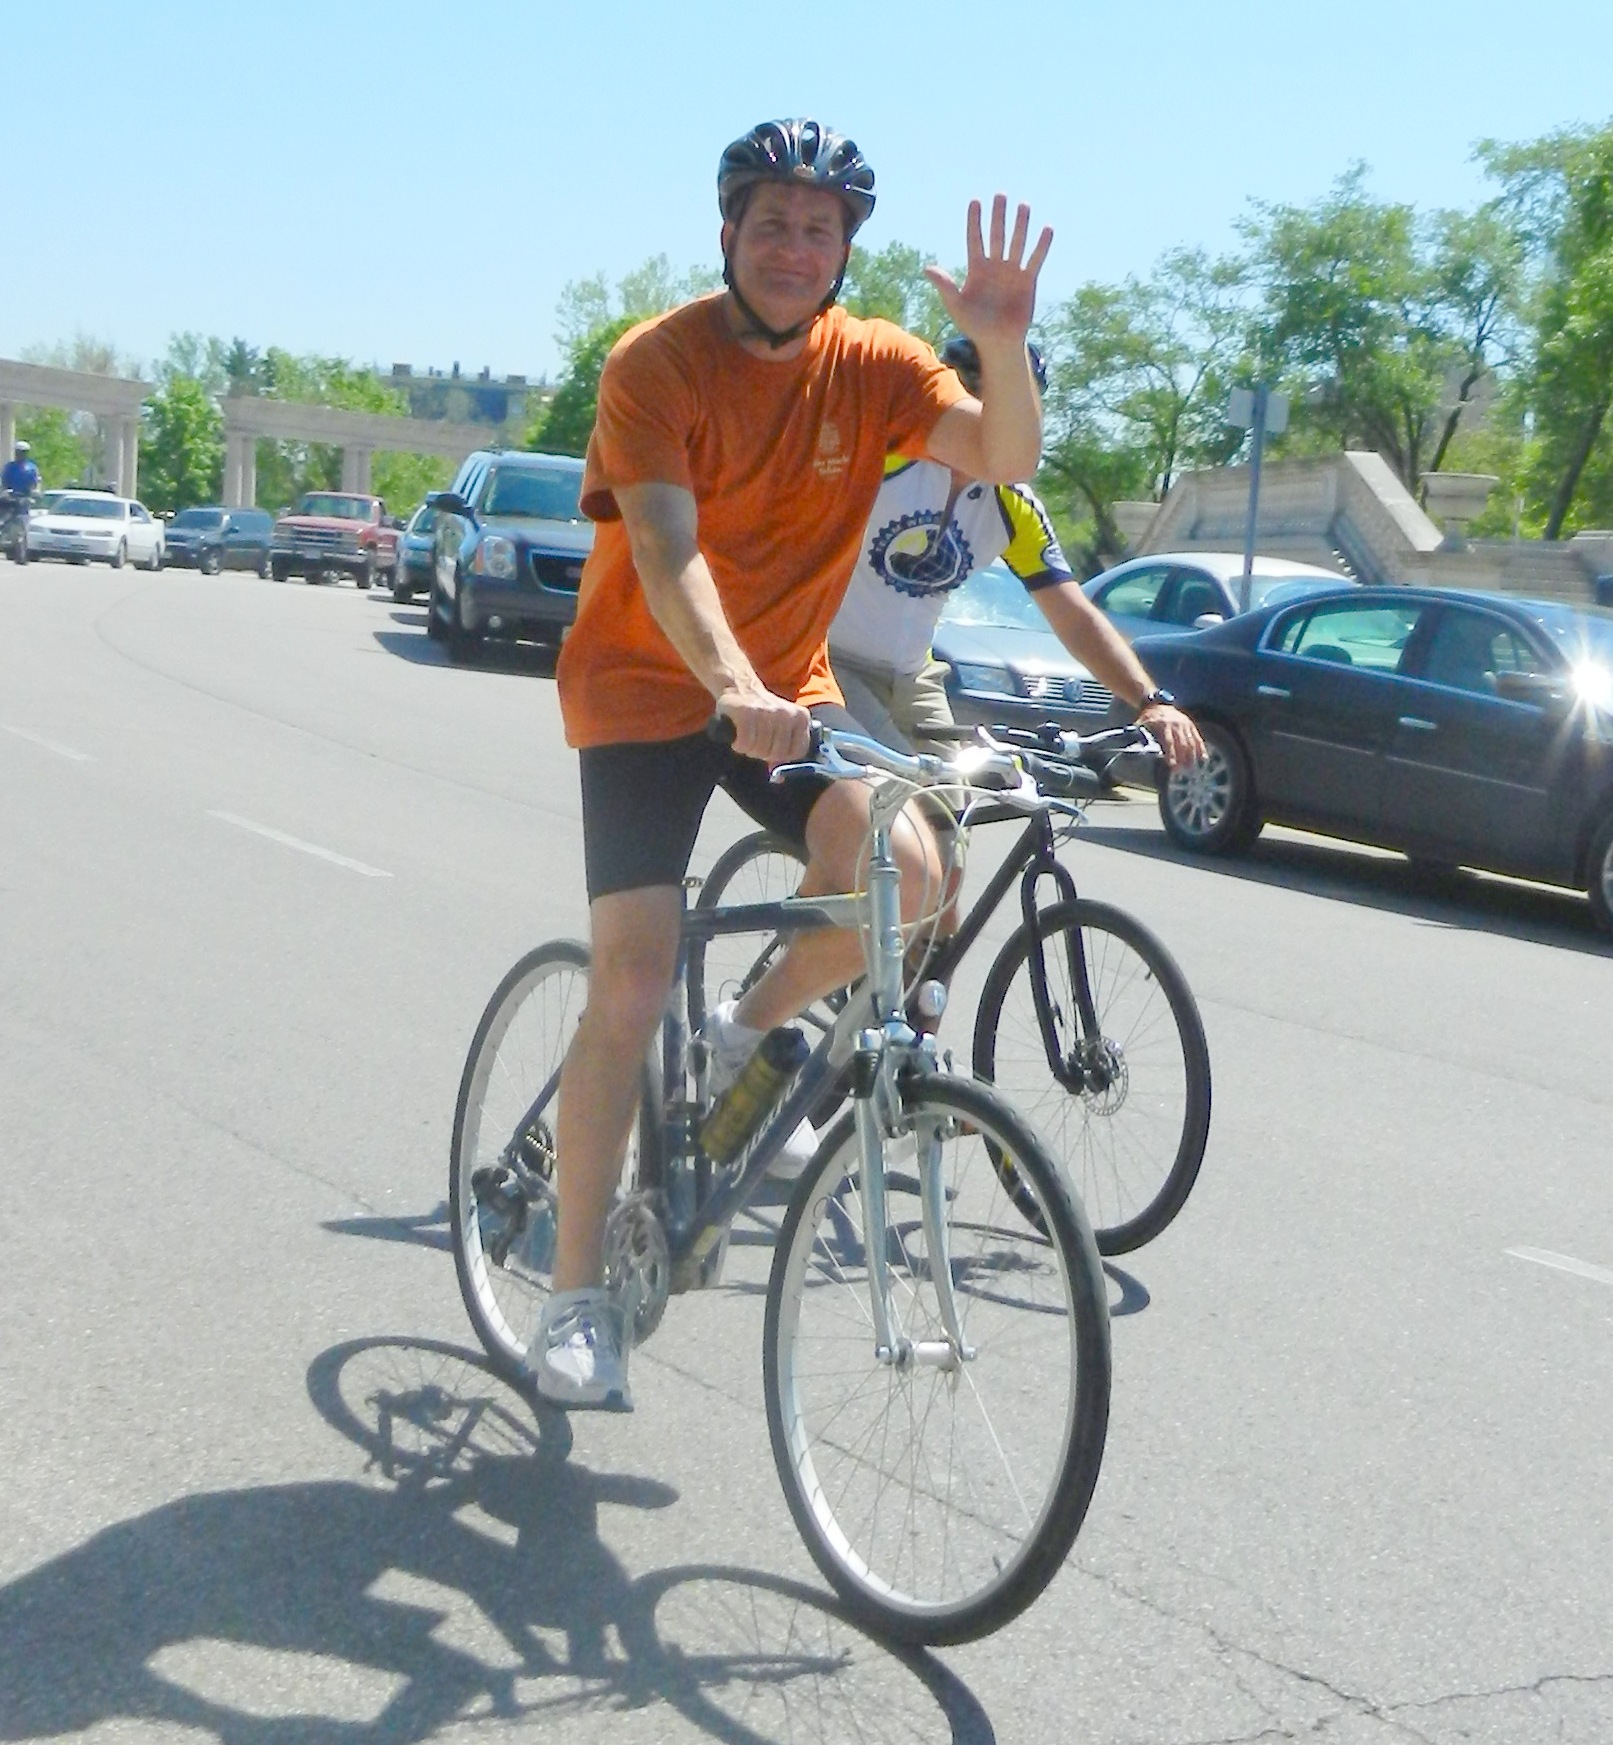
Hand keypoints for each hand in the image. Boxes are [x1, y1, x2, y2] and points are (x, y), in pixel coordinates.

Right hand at [715, 688, 811, 766]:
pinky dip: (739, 745)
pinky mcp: (747, 712)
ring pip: (760, 750)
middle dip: (763, 753)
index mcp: (801, 717)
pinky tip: (738, 738)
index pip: (797, 752)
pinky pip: (745, 743)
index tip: (772, 750)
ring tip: (747, 739)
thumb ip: (785, 749)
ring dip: (749, 750)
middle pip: (776, 753)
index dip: (782, 757)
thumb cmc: (763, 712)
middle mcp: (786, 713)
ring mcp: (767, 712)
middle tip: (756, 743)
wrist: (741, 687)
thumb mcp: (782, 726)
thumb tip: (779, 778)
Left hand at [924, 195, 1052, 353]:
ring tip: (1023, 205)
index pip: (975, 239)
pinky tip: (1046, 229)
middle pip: (996, 236)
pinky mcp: (1027, 281)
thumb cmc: (974, 325)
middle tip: (1000, 195)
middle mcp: (995, 266)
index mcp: (976, 269)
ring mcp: (1012, 272)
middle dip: (998, 216)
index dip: (975, 221)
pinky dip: (1041, 246)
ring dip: (1020, 225)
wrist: (997, 342)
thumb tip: (926, 268)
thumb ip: (944, 285)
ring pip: (1016, 243)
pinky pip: (1035, 260)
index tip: (975, 202)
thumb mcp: (956, 305)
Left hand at [1138, 704, 1204, 769]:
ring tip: (1191, 768)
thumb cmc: (1148, 717)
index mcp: (1163, 725)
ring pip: (1191, 741)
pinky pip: (1197, 737)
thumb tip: (1134, 749)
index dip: (1171, 754)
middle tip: (1182, 771)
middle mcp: (1176, 724)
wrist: (1159, 703)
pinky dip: (1201, 747)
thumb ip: (1139, 735)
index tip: (1172, 765)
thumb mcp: (1141, 724)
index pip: (1168, 742)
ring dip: (1192, 755)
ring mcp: (1184, 724)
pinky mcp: (1190, 725)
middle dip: (1182, 758)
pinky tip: (1203, 757)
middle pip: (1181, 743)